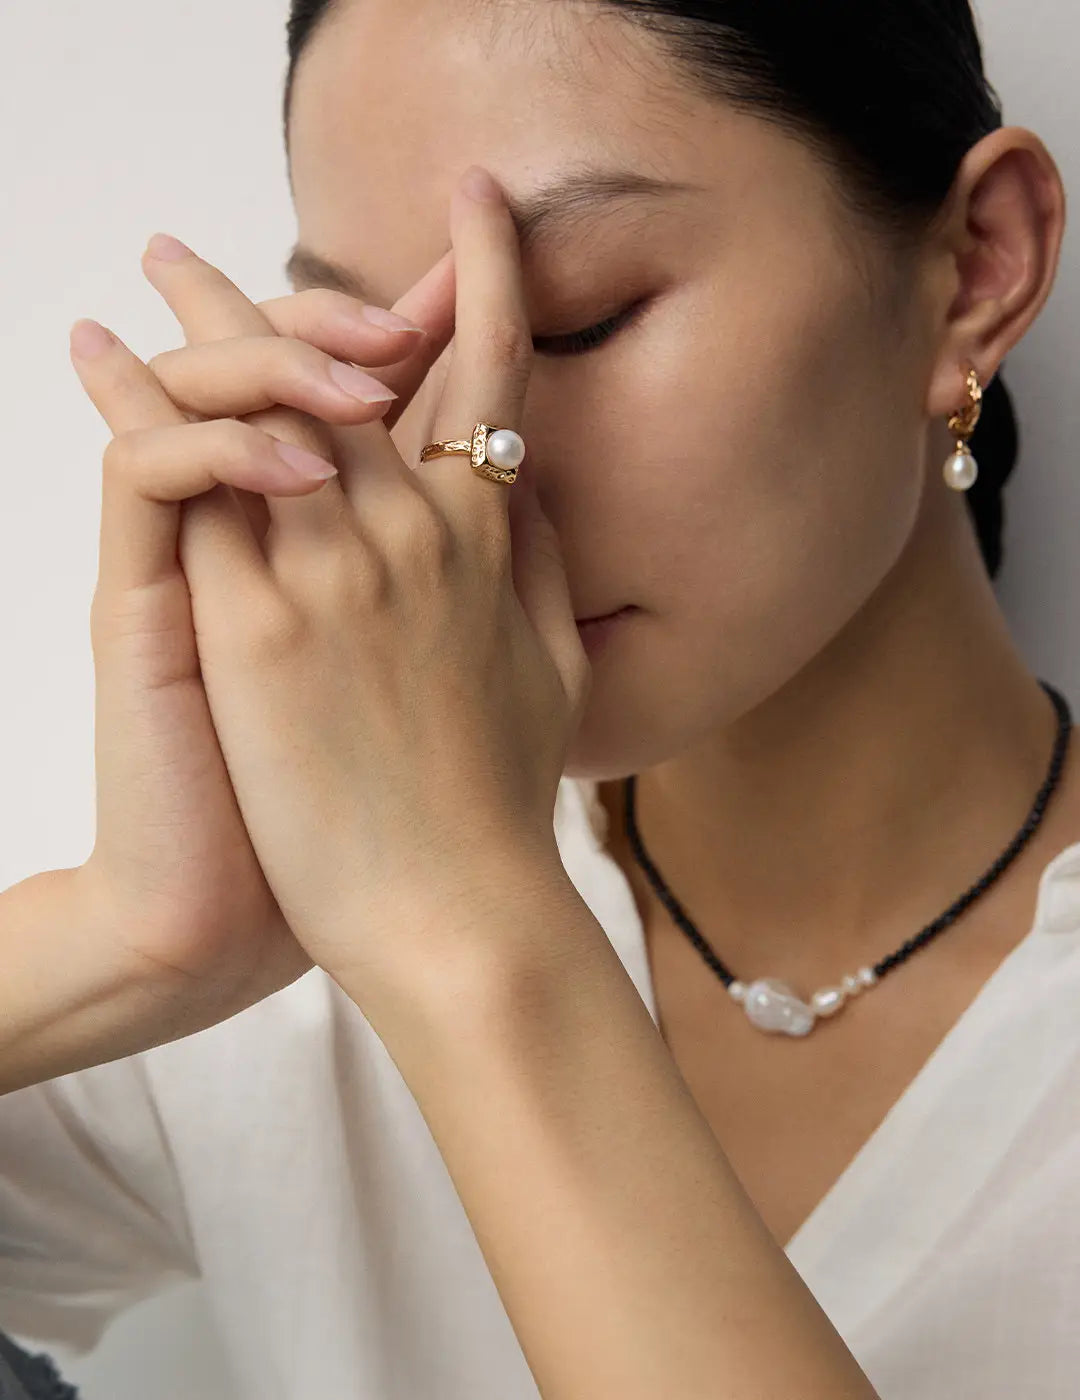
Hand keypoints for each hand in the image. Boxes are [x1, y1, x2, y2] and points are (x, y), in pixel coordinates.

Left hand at [76, 166, 590, 1005]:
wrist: (453, 920)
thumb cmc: (502, 810)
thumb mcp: (557, 678)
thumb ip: (544, 572)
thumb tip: (527, 493)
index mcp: (491, 546)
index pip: (491, 376)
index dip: (487, 276)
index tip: (476, 204)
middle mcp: (417, 534)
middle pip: (340, 374)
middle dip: (282, 296)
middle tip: (211, 250)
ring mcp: (338, 571)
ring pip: (261, 406)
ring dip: (202, 327)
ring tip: (154, 271)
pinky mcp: (260, 626)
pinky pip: (193, 484)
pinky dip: (143, 414)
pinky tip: (99, 364)